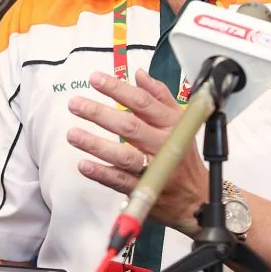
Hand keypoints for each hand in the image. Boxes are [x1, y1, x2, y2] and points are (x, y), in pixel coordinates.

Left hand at [66, 69, 208, 235]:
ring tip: (73, 134)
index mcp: (172, 124)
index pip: (142, 101)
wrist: (197, 197)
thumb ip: (160, 96)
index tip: (95, 79)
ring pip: (123, 155)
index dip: (117, 89)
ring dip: (96, 144)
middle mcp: (163, 144)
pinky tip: (84, 164)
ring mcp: (155, 169)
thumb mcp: (181, 120)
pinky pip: (121, 181)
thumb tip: (140, 74)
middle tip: (76, 104)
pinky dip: (101, 173)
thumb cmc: (183, 154)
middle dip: (100, 114)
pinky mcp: (145, 190)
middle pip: (130, 126)